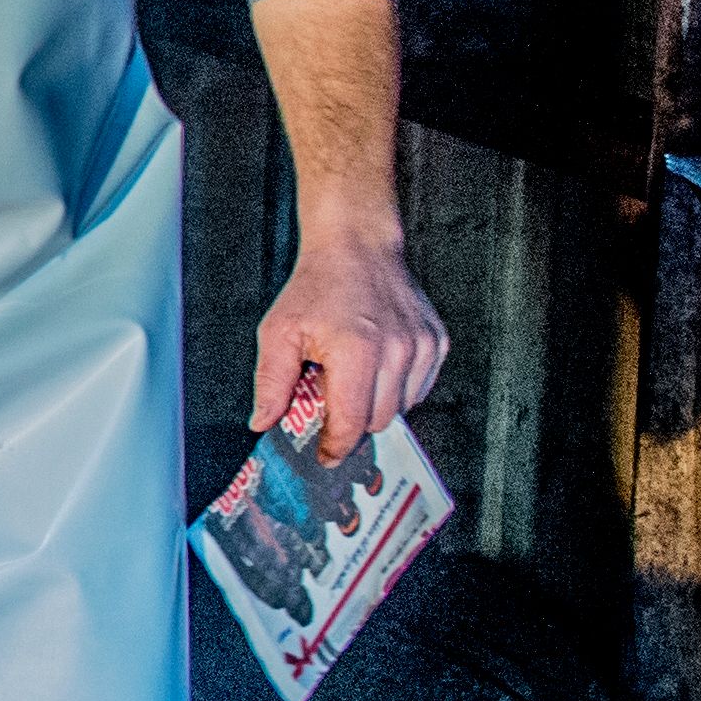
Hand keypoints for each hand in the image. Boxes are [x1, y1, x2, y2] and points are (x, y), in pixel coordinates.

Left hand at [255, 231, 447, 453]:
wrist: (356, 246)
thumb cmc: (316, 286)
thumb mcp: (279, 332)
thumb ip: (271, 383)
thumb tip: (264, 422)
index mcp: (356, 351)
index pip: (352, 423)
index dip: (335, 445)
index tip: (323, 454)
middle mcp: (397, 351)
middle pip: (378, 421)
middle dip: (352, 423)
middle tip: (329, 404)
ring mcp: (422, 347)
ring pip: (402, 408)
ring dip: (375, 405)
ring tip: (351, 377)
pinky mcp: (436, 343)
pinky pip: (419, 388)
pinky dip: (397, 389)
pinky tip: (374, 367)